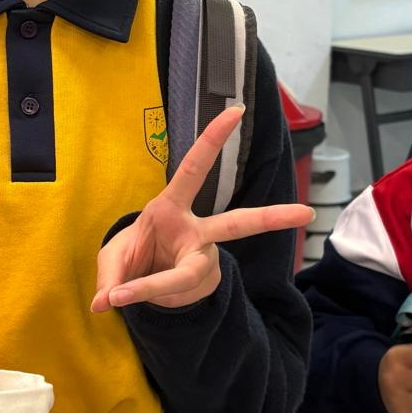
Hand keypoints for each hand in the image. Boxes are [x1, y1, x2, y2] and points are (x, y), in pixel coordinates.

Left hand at [92, 105, 314, 312]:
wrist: (138, 286)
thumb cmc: (132, 257)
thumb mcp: (113, 260)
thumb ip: (109, 278)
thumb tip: (105, 301)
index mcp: (171, 208)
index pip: (195, 168)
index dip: (213, 139)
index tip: (236, 111)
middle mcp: (196, 232)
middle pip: (238, 225)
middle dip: (272, 219)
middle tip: (305, 214)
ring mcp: (203, 259)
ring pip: (187, 278)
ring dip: (149, 288)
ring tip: (119, 295)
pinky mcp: (203, 284)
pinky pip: (173, 296)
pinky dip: (146, 299)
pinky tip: (137, 297)